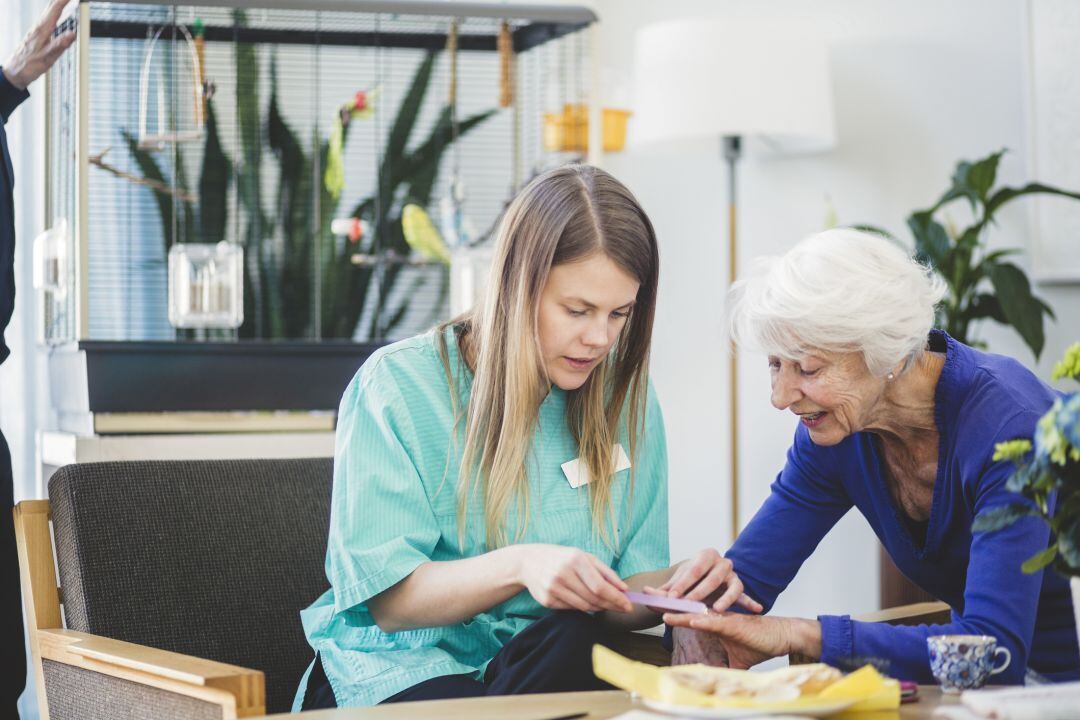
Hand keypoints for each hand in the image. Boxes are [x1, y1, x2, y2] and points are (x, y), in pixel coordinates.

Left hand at [4, 0, 76, 90]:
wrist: (15, 71)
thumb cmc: (29, 66)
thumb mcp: (47, 58)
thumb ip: (60, 45)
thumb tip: (72, 34)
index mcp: (42, 30)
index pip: (55, 10)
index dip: (64, 1)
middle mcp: (38, 27)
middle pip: (50, 8)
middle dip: (61, 0)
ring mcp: (37, 30)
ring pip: (48, 12)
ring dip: (57, 5)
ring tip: (65, 1)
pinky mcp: (36, 34)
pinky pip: (46, 19)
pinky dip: (53, 13)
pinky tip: (55, 15)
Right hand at [516, 544, 631, 613]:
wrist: (529, 561)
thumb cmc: (562, 557)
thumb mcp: (584, 556)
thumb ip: (605, 572)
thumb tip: (624, 589)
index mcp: (575, 560)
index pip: (600, 586)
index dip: (616, 598)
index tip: (628, 605)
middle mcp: (563, 574)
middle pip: (594, 598)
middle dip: (611, 605)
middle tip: (623, 608)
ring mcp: (553, 588)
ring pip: (584, 607)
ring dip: (598, 608)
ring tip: (605, 604)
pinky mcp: (547, 600)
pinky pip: (572, 609)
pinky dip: (583, 608)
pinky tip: (586, 602)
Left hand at [644, 549, 763, 612]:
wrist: (706, 574)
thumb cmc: (691, 578)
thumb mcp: (678, 580)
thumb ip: (663, 589)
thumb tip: (645, 592)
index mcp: (705, 555)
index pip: (693, 570)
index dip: (682, 583)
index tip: (671, 597)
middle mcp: (721, 562)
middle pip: (712, 578)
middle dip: (699, 592)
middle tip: (688, 604)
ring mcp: (733, 574)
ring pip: (732, 586)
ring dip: (725, 599)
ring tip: (718, 610)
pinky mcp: (740, 587)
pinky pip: (745, 596)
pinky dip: (750, 602)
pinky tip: (758, 609)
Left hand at [664, 612, 818, 669]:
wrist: (782, 637)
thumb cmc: (760, 644)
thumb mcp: (735, 660)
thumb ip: (723, 666)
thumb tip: (712, 680)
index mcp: (713, 621)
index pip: (687, 613)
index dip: (670, 608)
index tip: (652, 604)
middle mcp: (716, 616)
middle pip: (687, 607)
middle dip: (666, 600)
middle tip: (646, 593)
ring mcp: (724, 618)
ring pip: (697, 612)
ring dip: (678, 610)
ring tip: (660, 607)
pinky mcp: (733, 624)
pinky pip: (714, 621)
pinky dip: (701, 620)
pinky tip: (688, 619)